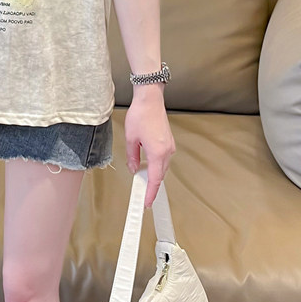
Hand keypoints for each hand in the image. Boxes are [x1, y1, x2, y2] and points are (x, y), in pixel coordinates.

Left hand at [124, 91, 175, 207]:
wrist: (150, 99)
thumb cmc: (140, 115)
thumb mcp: (130, 139)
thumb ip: (132, 157)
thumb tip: (134, 168)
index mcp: (158, 153)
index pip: (155, 179)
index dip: (151, 193)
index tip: (147, 202)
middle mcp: (167, 151)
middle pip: (160, 175)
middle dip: (152, 186)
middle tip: (142, 194)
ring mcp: (170, 146)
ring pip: (163, 167)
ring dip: (154, 174)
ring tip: (142, 180)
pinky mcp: (169, 141)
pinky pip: (163, 158)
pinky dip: (157, 165)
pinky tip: (148, 165)